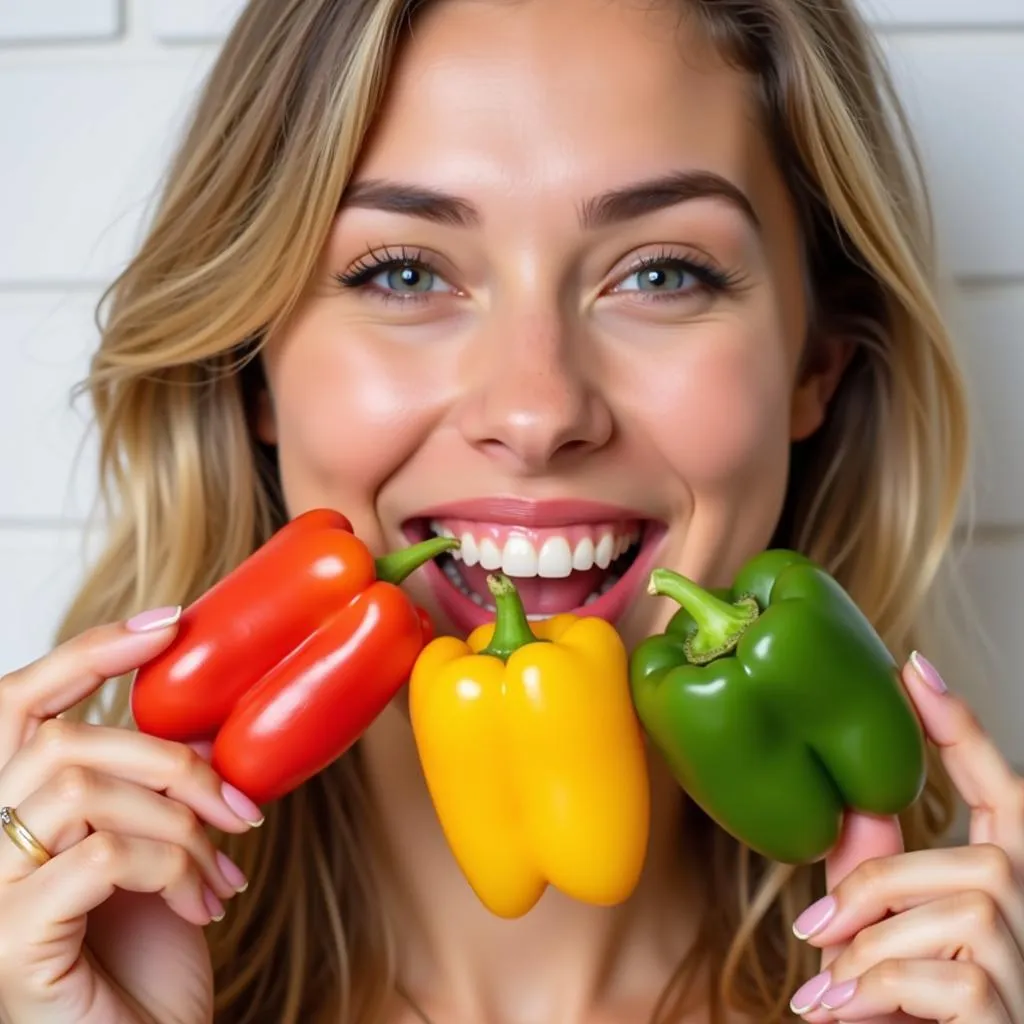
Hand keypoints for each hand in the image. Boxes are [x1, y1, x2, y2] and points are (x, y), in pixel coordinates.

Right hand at [0, 609, 263, 1023]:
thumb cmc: (146, 961)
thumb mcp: (155, 852)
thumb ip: (153, 789)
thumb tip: (206, 725)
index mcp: (10, 813)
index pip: (17, 705)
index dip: (88, 652)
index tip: (169, 624)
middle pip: (64, 742)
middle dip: (171, 760)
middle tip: (241, 806)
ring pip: (84, 787)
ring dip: (181, 822)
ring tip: (222, 869)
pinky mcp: (8, 938)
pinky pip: (102, 854)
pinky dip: (171, 867)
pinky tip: (201, 906)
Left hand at [788, 653, 1023, 1022]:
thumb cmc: (911, 1013)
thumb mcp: (883, 936)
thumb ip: (876, 877)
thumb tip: (852, 806)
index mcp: (1004, 887)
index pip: (1002, 794)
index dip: (961, 728)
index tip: (913, 667)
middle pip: (975, 862)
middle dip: (877, 890)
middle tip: (812, 933)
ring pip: (959, 916)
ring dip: (869, 955)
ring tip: (829, 997)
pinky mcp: (1013, 1014)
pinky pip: (946, 979)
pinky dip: (876, 994)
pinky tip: (842, 1017)